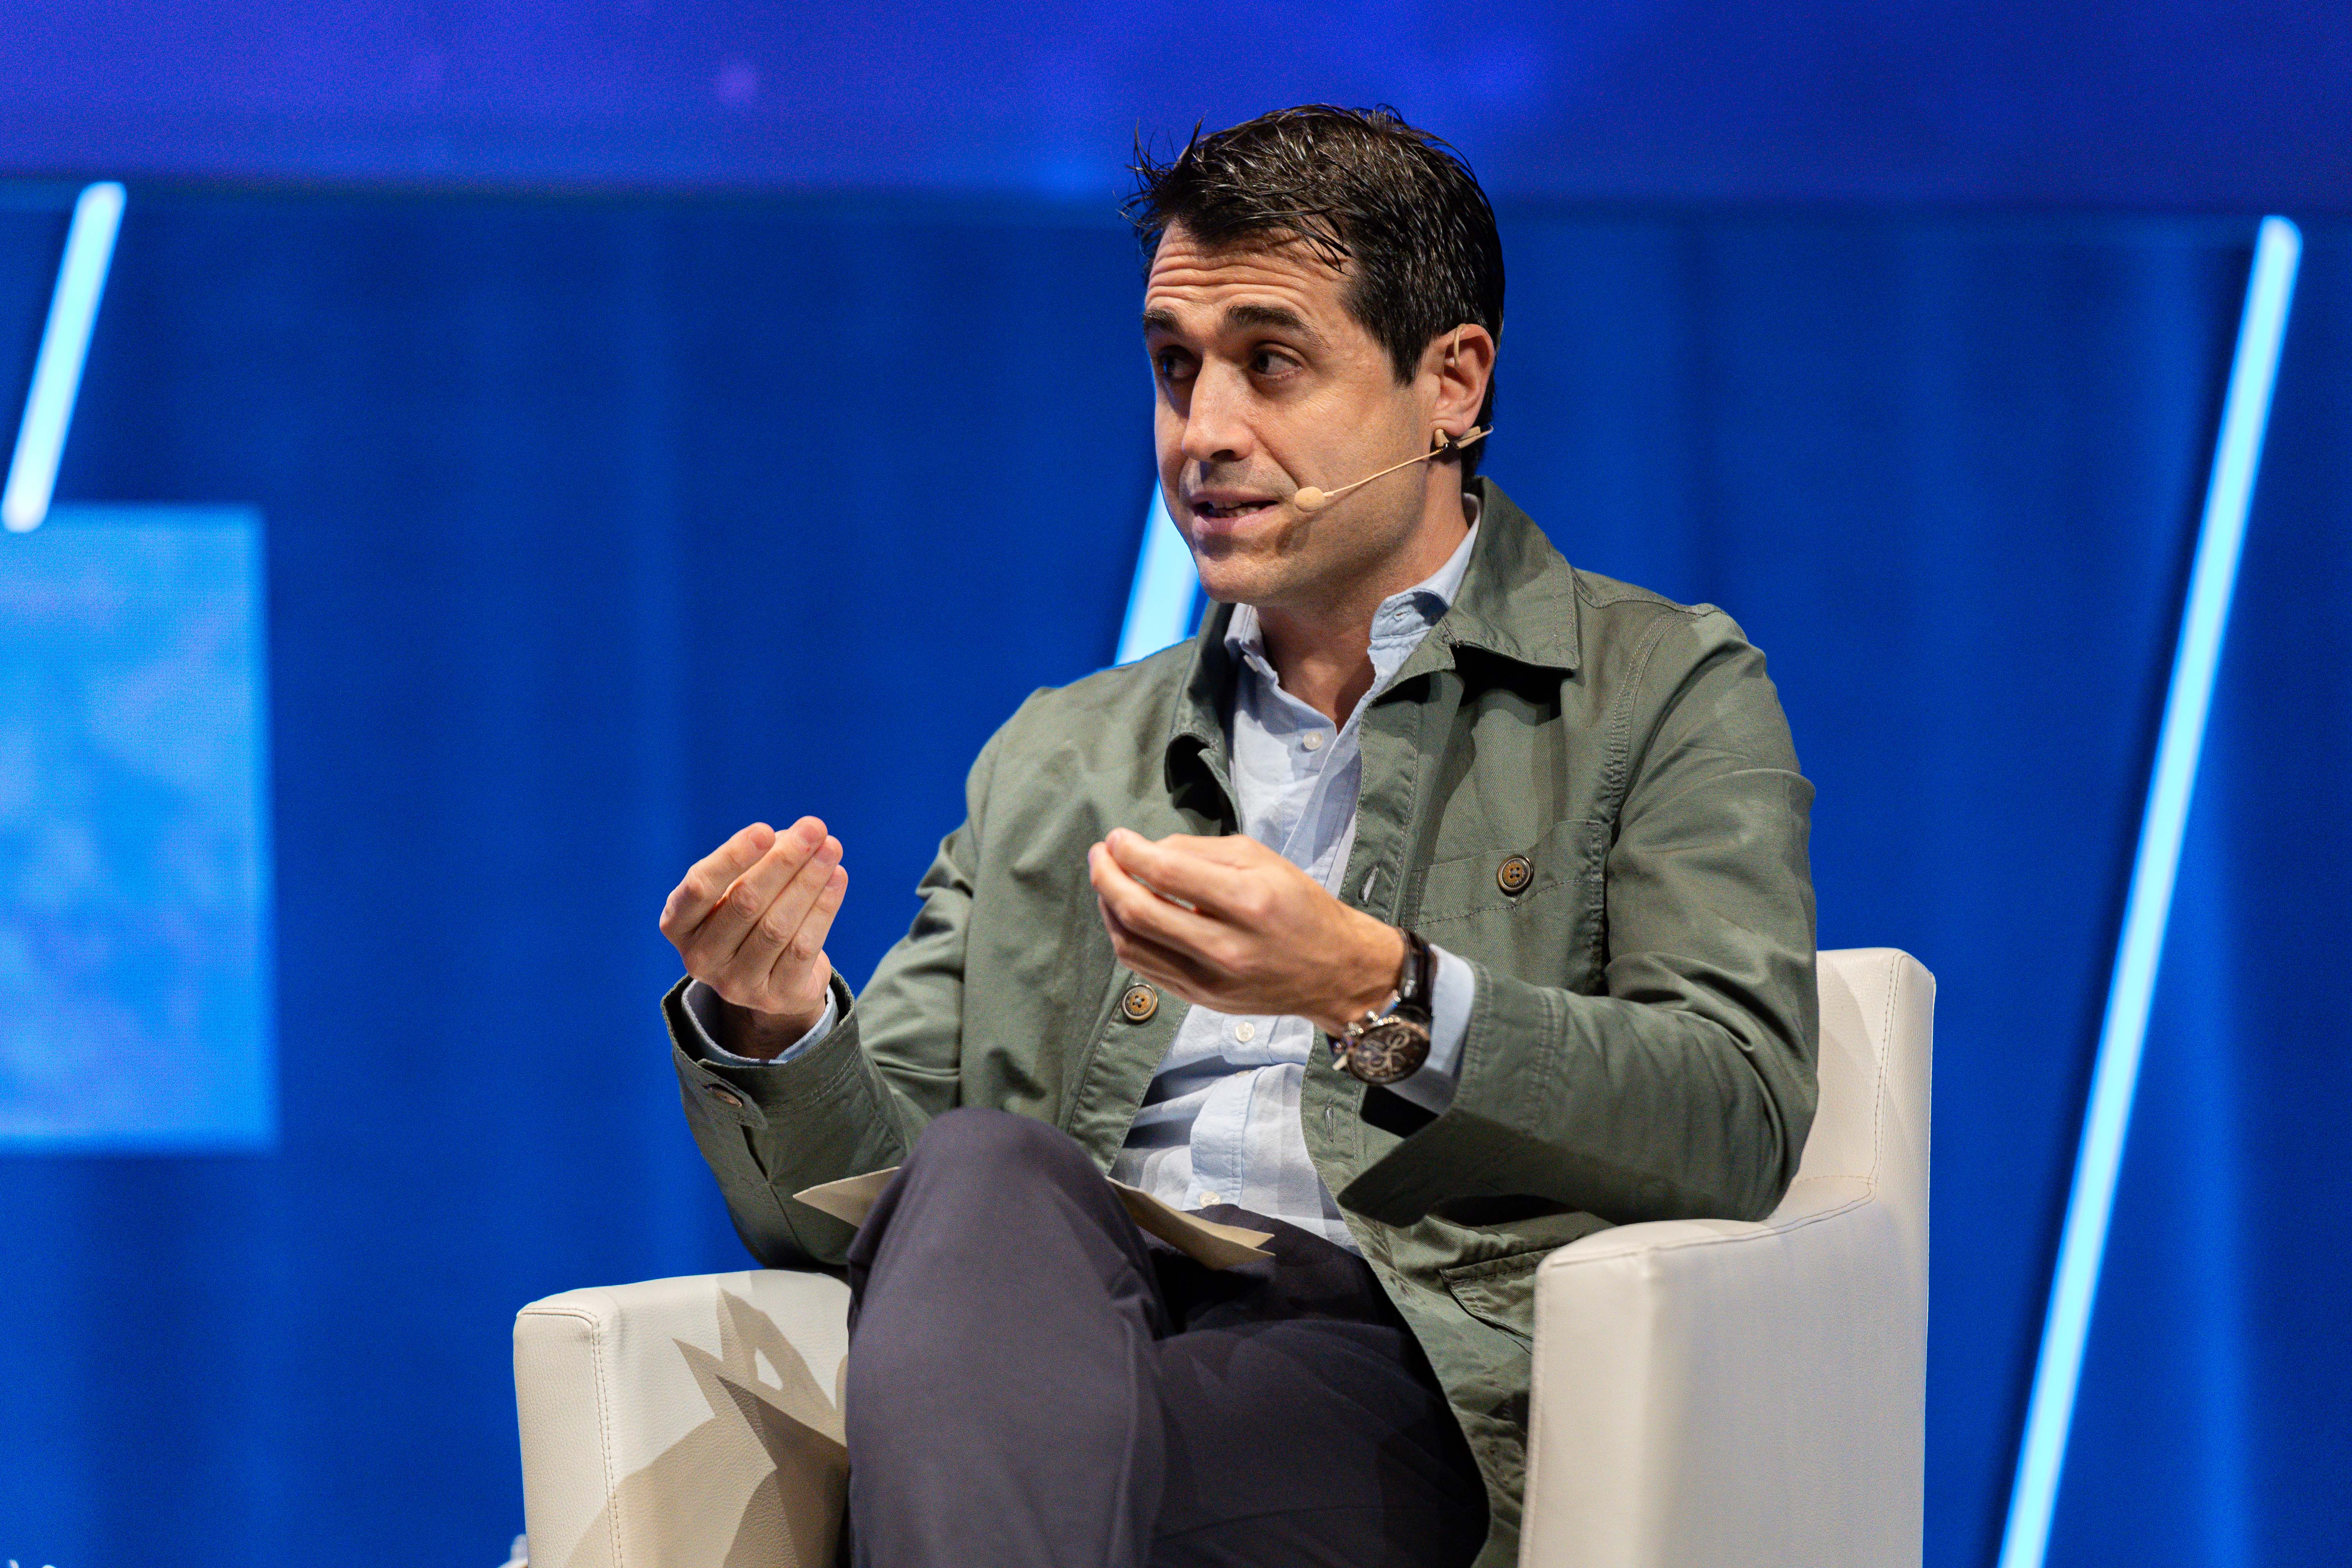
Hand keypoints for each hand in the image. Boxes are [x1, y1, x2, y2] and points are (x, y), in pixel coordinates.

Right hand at [660, 818, 848, 1057]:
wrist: (770, 978)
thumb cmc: (748, 916)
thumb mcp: (738, 888)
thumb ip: (758, 861)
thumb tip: (796, 837)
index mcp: (678, 925)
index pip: (700, 888)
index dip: (732, 858)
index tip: (765, 830)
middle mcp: (700, 958)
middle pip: (745, 903)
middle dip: (784, 861)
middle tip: (814, 829)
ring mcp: (736, 984)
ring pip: (778, 925)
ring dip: (809, 881)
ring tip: (831, 849)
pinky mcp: (775, 996)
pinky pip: (803, 947)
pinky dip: (824, 908)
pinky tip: (837, 878)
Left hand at [1087, 828, 1403, 1035]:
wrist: (1334, 971)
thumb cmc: (1300, 907)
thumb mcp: (1261, 860)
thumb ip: (1200, 851)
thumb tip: (1147, 850)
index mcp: (1248, 901)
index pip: (1167, 873)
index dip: (1130, 852)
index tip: (1117, 838)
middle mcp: (1227, 946)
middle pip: (1140, 913)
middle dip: (1107, 878)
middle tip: (1099, 855)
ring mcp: (1211, 979)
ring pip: (1133, 945)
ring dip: (1109, 908)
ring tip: (1108, 882)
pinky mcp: (1201, 999)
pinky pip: (1144, 968)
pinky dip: (1126, 937)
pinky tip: (1124, 915)